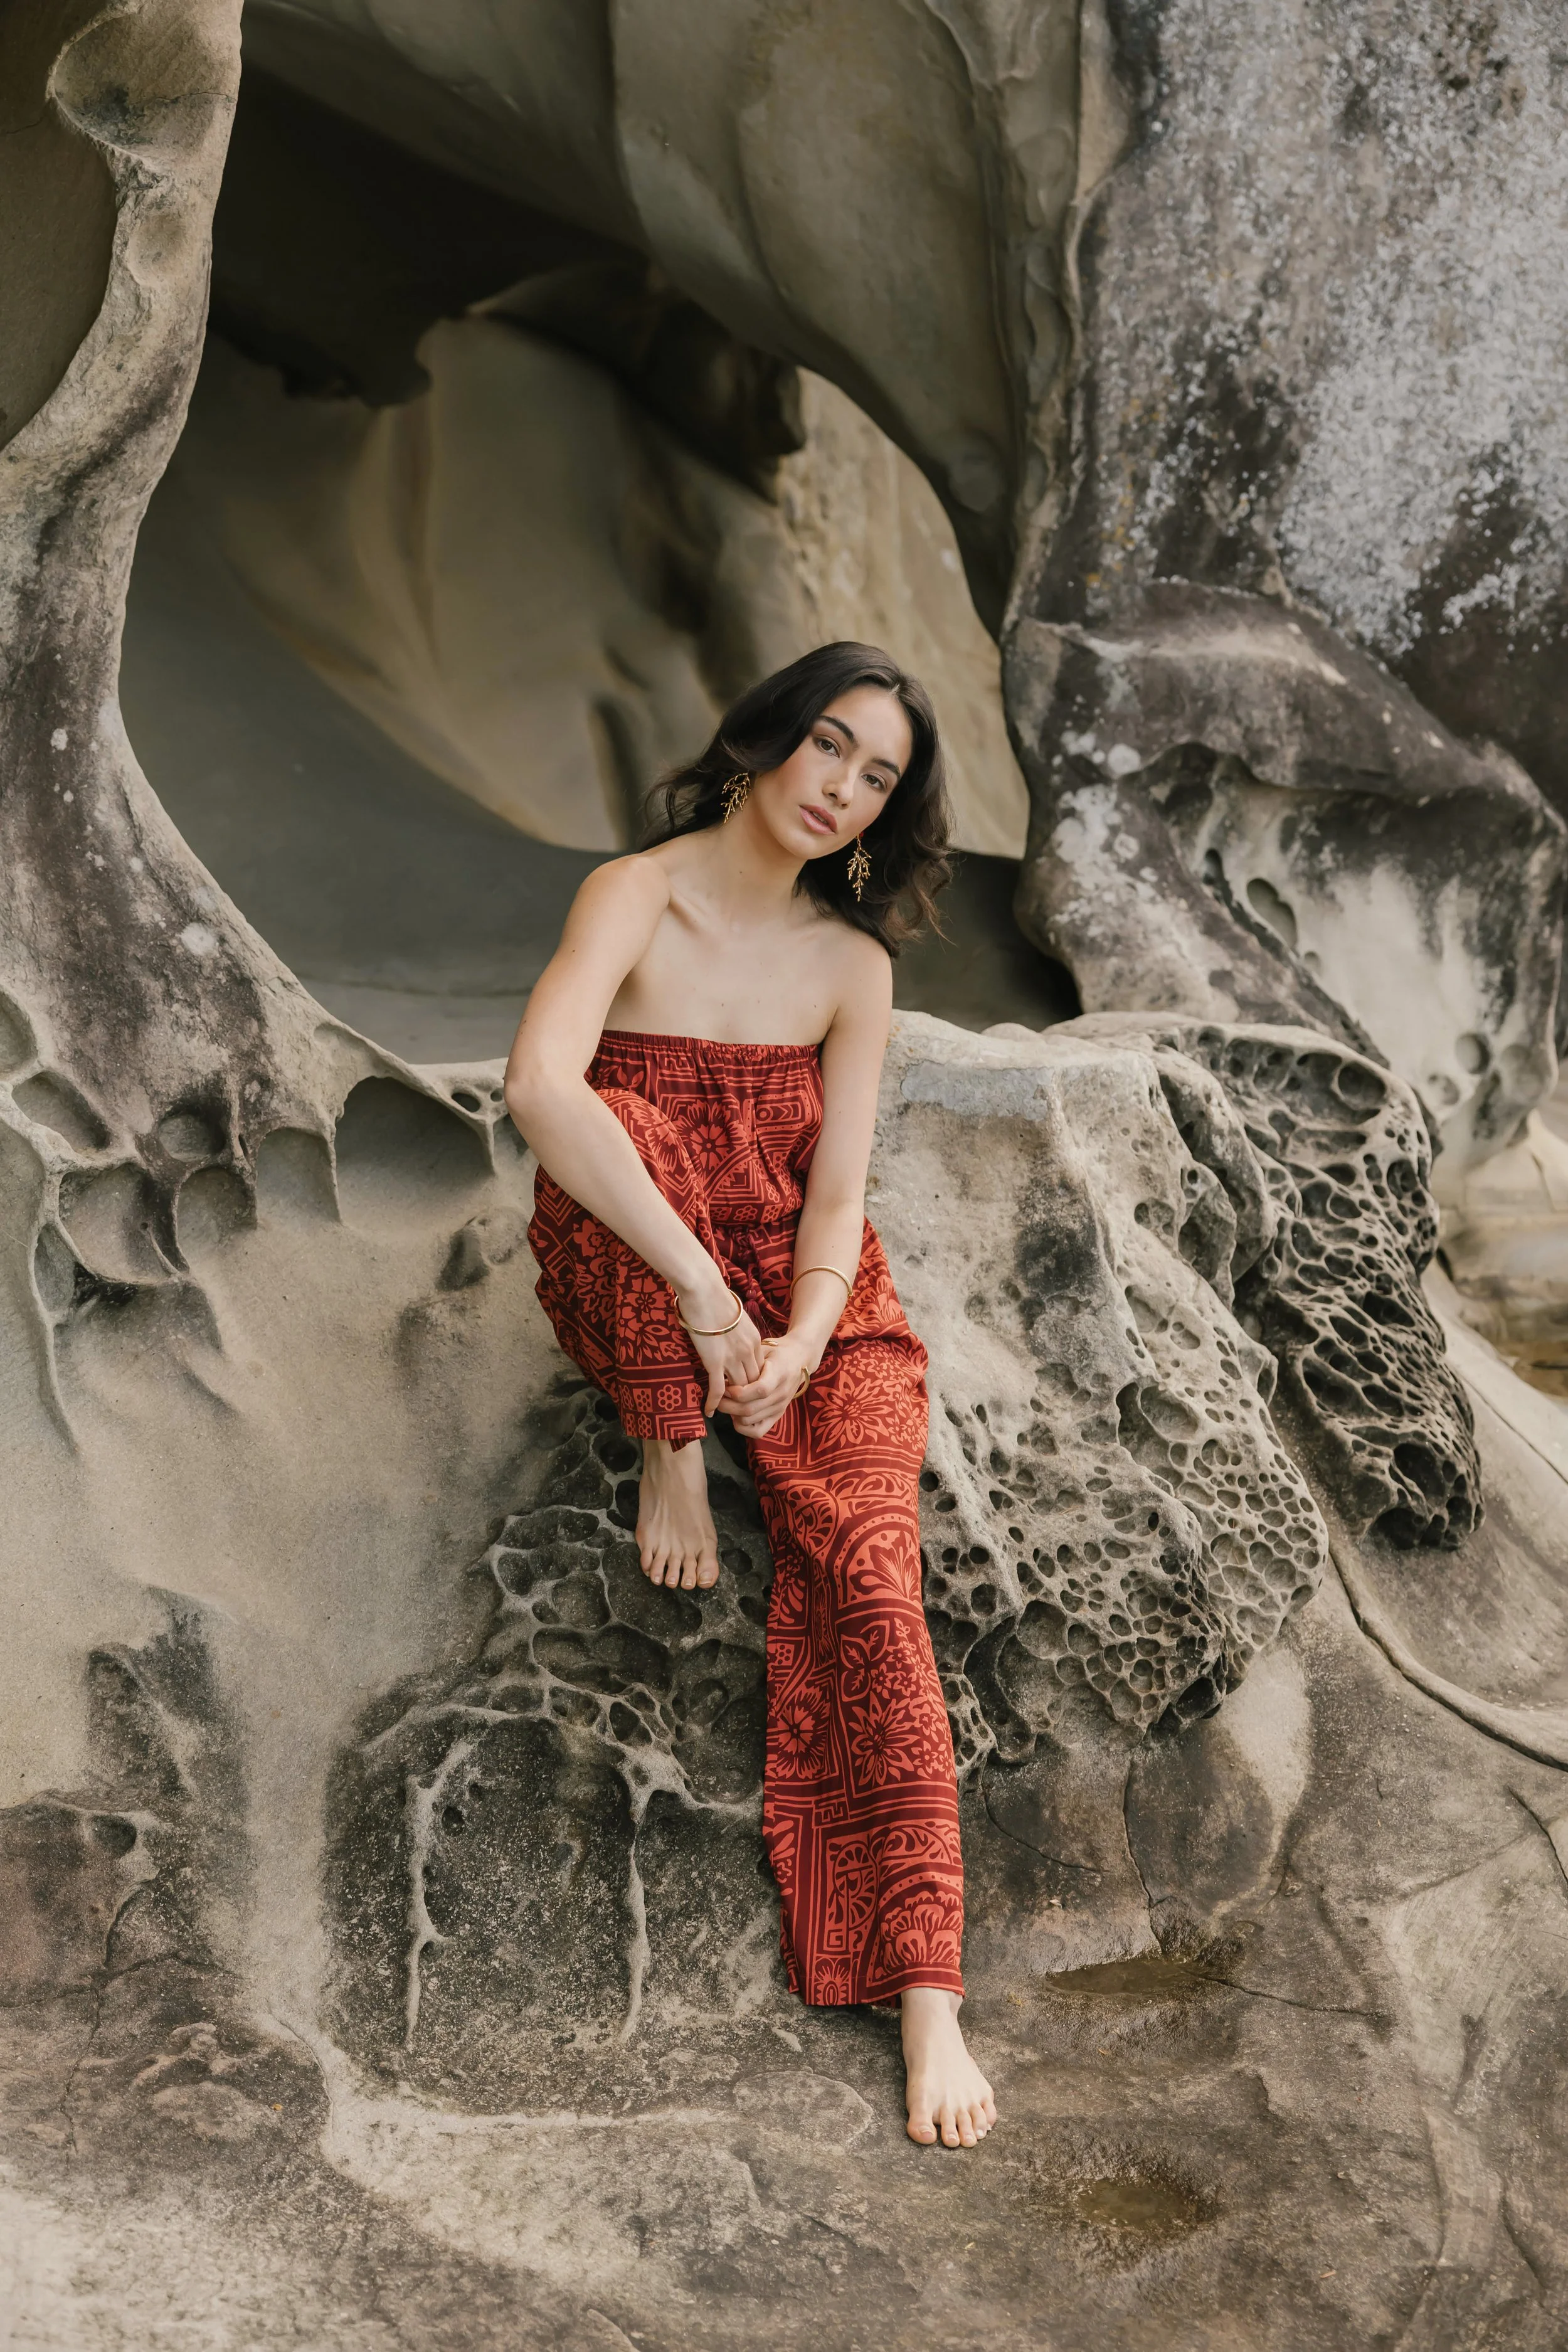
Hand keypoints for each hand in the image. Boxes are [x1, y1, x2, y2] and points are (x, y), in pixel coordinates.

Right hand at [676, 1277, 764, 1415]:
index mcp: (754, 1340)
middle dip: (746, 1396)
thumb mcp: (736, 1315)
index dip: (753, 1381)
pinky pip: (718, 1388)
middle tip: (738, 1406)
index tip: (746, 1389)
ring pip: (738, 1388)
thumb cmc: (716, 1297)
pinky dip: (714, 1402)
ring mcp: (733, 1358)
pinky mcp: (715, 1362)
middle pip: (752, 1382)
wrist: (705, 1291)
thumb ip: (737, 1329)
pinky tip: (710, 1411)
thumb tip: (730, 1331)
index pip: (759, 1369)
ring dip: (732, 1401)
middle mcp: (748, 1352)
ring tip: (725, 1411)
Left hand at [720, 1335, 813, 1437]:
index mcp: (780, 1373)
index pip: (760, 1390)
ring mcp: (780, 1407)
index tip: (727, 1386)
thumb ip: (748, 1362)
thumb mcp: (763, 1349)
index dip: (739, 1392)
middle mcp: (782, 1394)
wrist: (798, 1359)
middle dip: (728, 1405)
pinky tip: (736, 1415)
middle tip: (718, 1396)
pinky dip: (742, 1427)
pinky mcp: (778, 1416)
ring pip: (749, 1421)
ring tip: (726, 1403)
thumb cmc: (776, 1352)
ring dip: (732, 1414)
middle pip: (750, 1409)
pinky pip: (757, 1431)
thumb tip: (724, 1377)